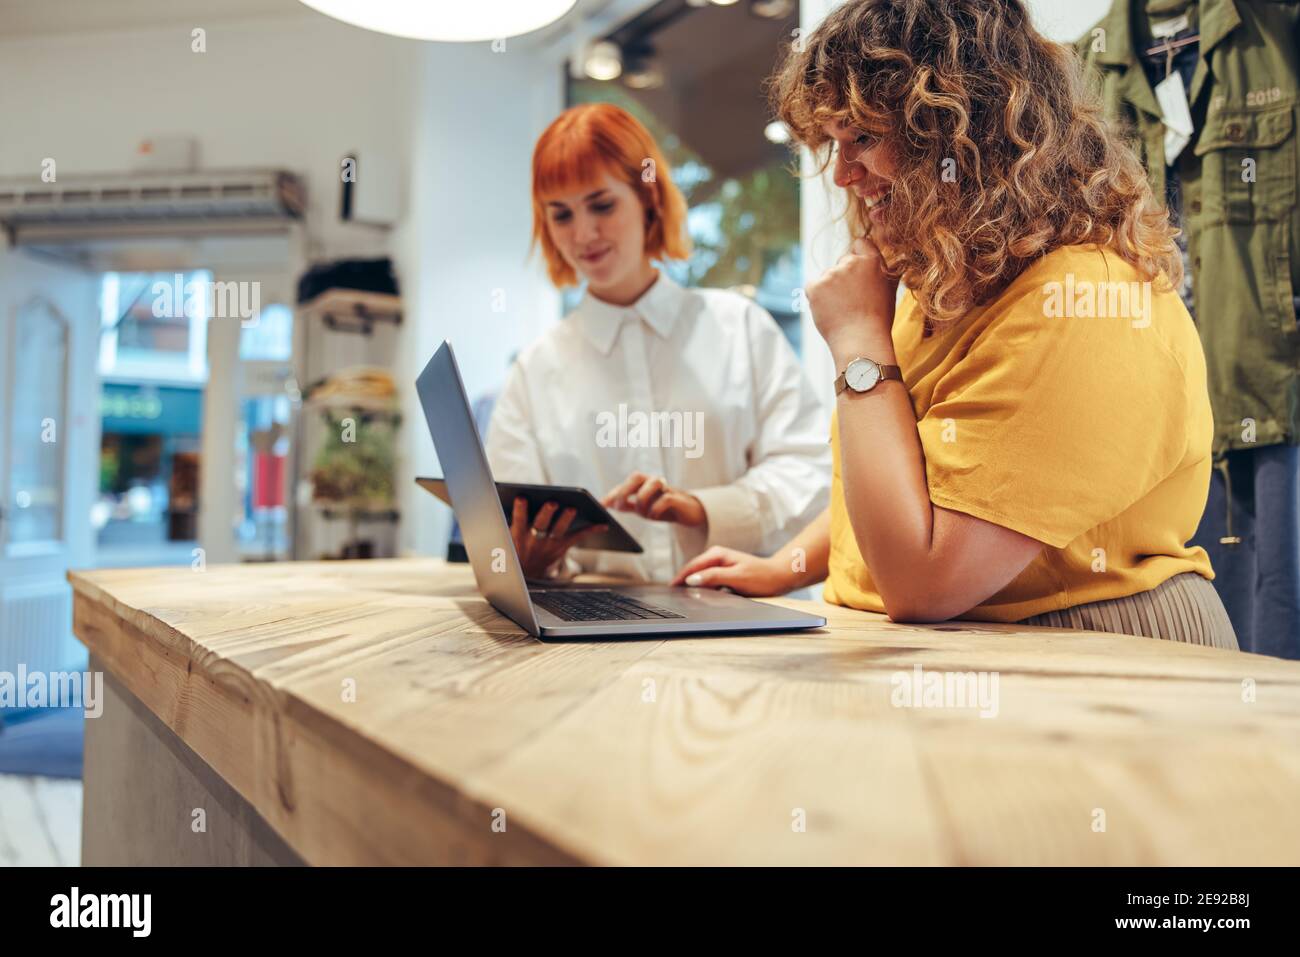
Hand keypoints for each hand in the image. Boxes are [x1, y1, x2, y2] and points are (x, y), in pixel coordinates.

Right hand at [509, 497, 606, 579]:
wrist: (525, 571)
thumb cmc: (517, 543)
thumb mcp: (510, 534)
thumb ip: (516, 518)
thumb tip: (526, 496)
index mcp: (518, 534)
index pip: (518, 519)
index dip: (520, 509)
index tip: (522, 498)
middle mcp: (534, 540)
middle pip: (540, 525)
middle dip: (546, 513)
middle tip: (553, 502)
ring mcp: (548, 544)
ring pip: (558, 531)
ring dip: (565, 519)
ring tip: (572, 508)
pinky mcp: (562, 547)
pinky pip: (577, 537)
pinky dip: (591, 530)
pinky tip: (603, 524)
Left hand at [601, 472, 706, 527]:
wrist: (690, 512)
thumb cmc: (665, 507)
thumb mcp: (643, 507)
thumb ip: (628, 504)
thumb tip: (609, 504)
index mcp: (644, 484)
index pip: (625, 484)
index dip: (612, 494)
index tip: (602, 505)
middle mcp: (654, 483)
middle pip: (636, 476)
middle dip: (624, 491)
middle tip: (618, 507)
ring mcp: (667, 489)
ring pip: (652, 482)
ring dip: (642, 499)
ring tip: (643, 513)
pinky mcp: (678, 498)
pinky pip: (665, 499)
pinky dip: (656, 509)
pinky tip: (654, 517)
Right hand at [670, 546, 795, 597]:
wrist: (779, 577)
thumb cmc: (761, 577)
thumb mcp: (736, 578)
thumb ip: (713, 577)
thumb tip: (691, 580)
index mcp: (717, 554)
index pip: (692, 566)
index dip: (680, 577)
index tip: (670, 588)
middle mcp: (717, 556)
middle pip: (694, 570)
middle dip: (682, 581)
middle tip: (672, 594)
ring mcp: (721, 564)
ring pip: (701, 576)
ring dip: (692, 585)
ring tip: (682, 596)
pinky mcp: (725, 573)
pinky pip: (709, 580)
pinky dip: (703, 587)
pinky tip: (700, 596)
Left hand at [805, 235, 898, 355]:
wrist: (861, 342)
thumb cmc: (878, 321)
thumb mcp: (891, 292)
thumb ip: (890, 271)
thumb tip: (899, 259)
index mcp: (871, 261)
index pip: (860, 243)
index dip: (859, 257)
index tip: (859, 274)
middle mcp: (850, 263)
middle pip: (842, 261)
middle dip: (844, 276)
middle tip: (852, 300)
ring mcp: (831, 274)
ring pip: (827, 275)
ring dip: (831, 288)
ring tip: (842, 309)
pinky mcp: (815, 286)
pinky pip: (813, 286)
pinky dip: (817, 297)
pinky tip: (830, 310)